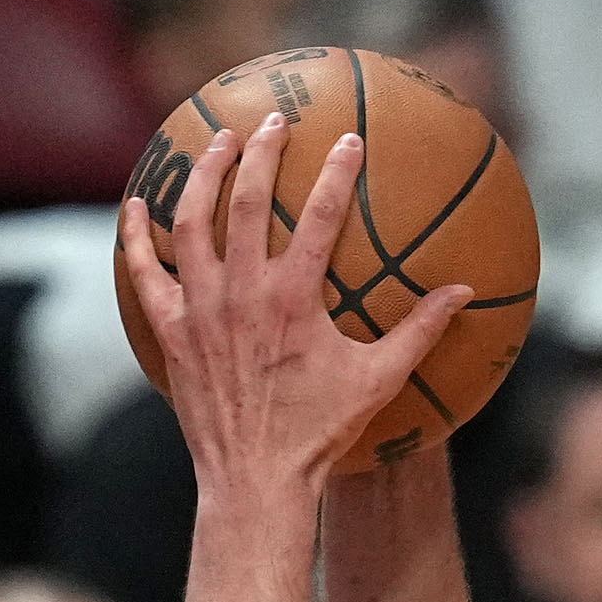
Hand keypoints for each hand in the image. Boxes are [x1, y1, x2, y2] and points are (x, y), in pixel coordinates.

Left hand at [113, 117, 469, 500]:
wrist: (257, 478)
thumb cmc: (322, 432)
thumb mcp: (379, 380)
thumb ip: (420, 331)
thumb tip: (463, 294)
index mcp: (294, 299)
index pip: (319, 216)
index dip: (336, 174)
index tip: (348, 141)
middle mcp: (242, 292)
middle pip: (246, 201)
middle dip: (260, 153)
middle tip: (273, 123)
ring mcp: (200, 307)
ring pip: (191, 220)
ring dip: (204, 174)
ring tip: (217, 144)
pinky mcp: (171, 329)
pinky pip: (145, 270)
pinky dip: (137, 234)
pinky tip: (138, 203)